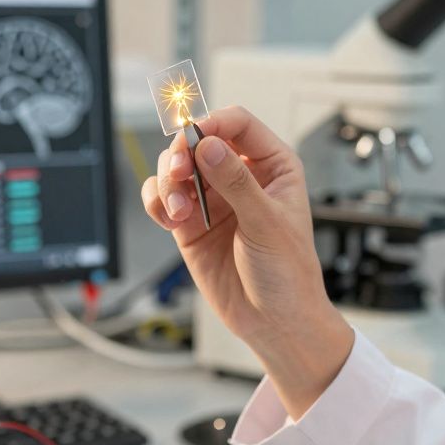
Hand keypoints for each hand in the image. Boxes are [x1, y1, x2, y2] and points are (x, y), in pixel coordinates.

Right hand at [141, 106, 353, 417]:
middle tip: (178, 173)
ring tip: (178, 212)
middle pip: (198, 140)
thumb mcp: (266, 223)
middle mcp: (239, 176)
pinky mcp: (190, 222)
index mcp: (273, 166)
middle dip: (181, 153)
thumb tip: (208, 145)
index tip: (195, 136)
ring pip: (175, 167)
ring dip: (167, 182)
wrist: (273, 321)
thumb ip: (236, 182)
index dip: (213, 123)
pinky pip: (163, 198)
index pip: (238, 124)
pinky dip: (157, 202)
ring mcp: (212, 198)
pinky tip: (169, 219)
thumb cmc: (287, 273)